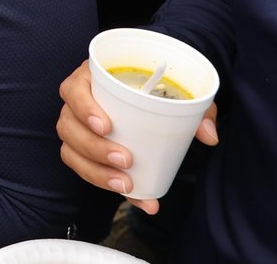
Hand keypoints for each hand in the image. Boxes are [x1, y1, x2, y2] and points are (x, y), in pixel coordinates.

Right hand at [55, 60, 218, 214]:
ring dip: (95, 171)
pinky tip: (134, 197)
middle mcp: (76, 104)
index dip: (83, 107)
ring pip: (70, 151)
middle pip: (68, 126)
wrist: (150, 105)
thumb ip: (195, 110)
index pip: (72, 90)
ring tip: (125, 184)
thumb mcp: (178, 94)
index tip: (106, 126)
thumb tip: (208, 136)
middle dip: (94, 147)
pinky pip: (84, 171)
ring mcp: (76, 129)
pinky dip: (108, 185)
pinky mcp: (82, 152)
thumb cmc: (156, 92)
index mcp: (91, 80)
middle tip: (126, 160)